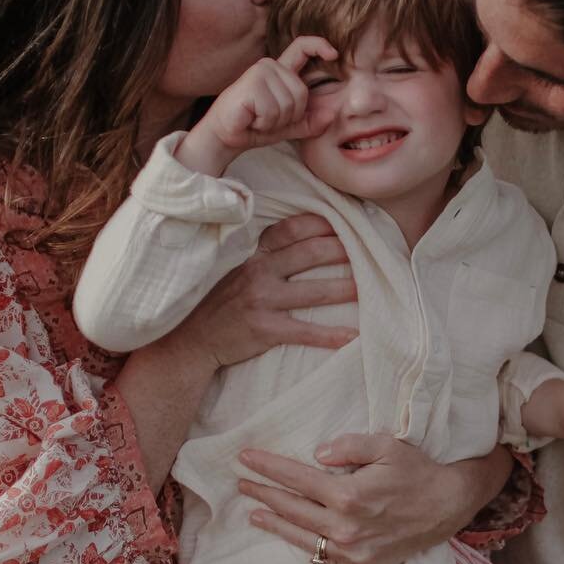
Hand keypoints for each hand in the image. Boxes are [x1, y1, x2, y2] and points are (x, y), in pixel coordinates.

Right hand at [160, 214, 356, 367]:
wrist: (191, 341)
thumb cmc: (221, 304)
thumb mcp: (236, 270)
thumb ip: (265, 255)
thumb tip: (306, 241)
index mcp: (253, 255)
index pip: (291, 230)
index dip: (321, 224)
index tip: (347, 222)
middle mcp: (258, 272)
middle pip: (309, 254)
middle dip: (343, 250)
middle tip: (370, 251)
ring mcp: (261, 301)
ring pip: (314, 291)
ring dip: (346, 289)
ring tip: (372, 288)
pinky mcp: (264, 329)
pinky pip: (305, 331)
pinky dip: (330, 335)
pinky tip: (352, 337)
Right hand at [179, 36, 336, 173]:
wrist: (224, 136)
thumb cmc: (253, 127)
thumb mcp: (288, 126)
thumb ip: (310, 121)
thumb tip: (332, 114)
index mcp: (280, 72)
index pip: (302, 48)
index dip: (319, 46)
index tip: (334, 53)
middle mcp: (270, 66)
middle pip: (301, 93)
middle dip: (289, 115)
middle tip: (265, 118)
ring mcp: (260, 72)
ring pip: (289, 104)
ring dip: (274, 121)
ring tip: (256, 118)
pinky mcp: (251, 84)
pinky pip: (273, 111)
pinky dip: (264, 123)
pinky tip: (250, 118)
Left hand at [237, 433, 483, 563]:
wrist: (449, 503)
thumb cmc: (417, 470)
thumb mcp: (386, 445)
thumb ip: (349, 446)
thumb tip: (316, 454)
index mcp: (348, 494)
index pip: (296, 478)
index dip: (268, 467)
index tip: (245, 458)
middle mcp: (345, 527)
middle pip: (293, 509)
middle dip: (264, 494)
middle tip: (242, 484)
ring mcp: (353, 553)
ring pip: (303, 541)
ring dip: (275, 528)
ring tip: (255, 516)